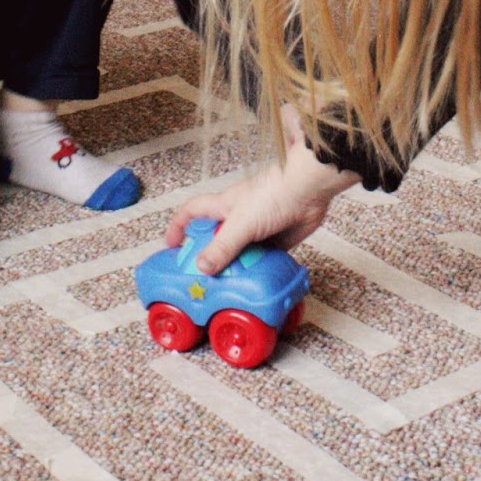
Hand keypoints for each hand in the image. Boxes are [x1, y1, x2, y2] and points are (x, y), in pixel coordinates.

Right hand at [164, 105, 358, 273]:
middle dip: (208, 256)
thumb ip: (223, 246)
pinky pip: (262, 259)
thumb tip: (202, 267)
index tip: (171, 246)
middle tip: (202, 279)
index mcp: (223, 207)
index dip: (179, 227)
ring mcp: (257, 229)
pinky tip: (256, 283)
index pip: (192, 213)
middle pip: (215, 238)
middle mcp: (238, 218)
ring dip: (236, 268)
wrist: (309, 191)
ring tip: (230, 289)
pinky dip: (258, 270)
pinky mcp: (277, 239)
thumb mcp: (241, 223)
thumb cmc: (274, 192)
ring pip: (240, 252)